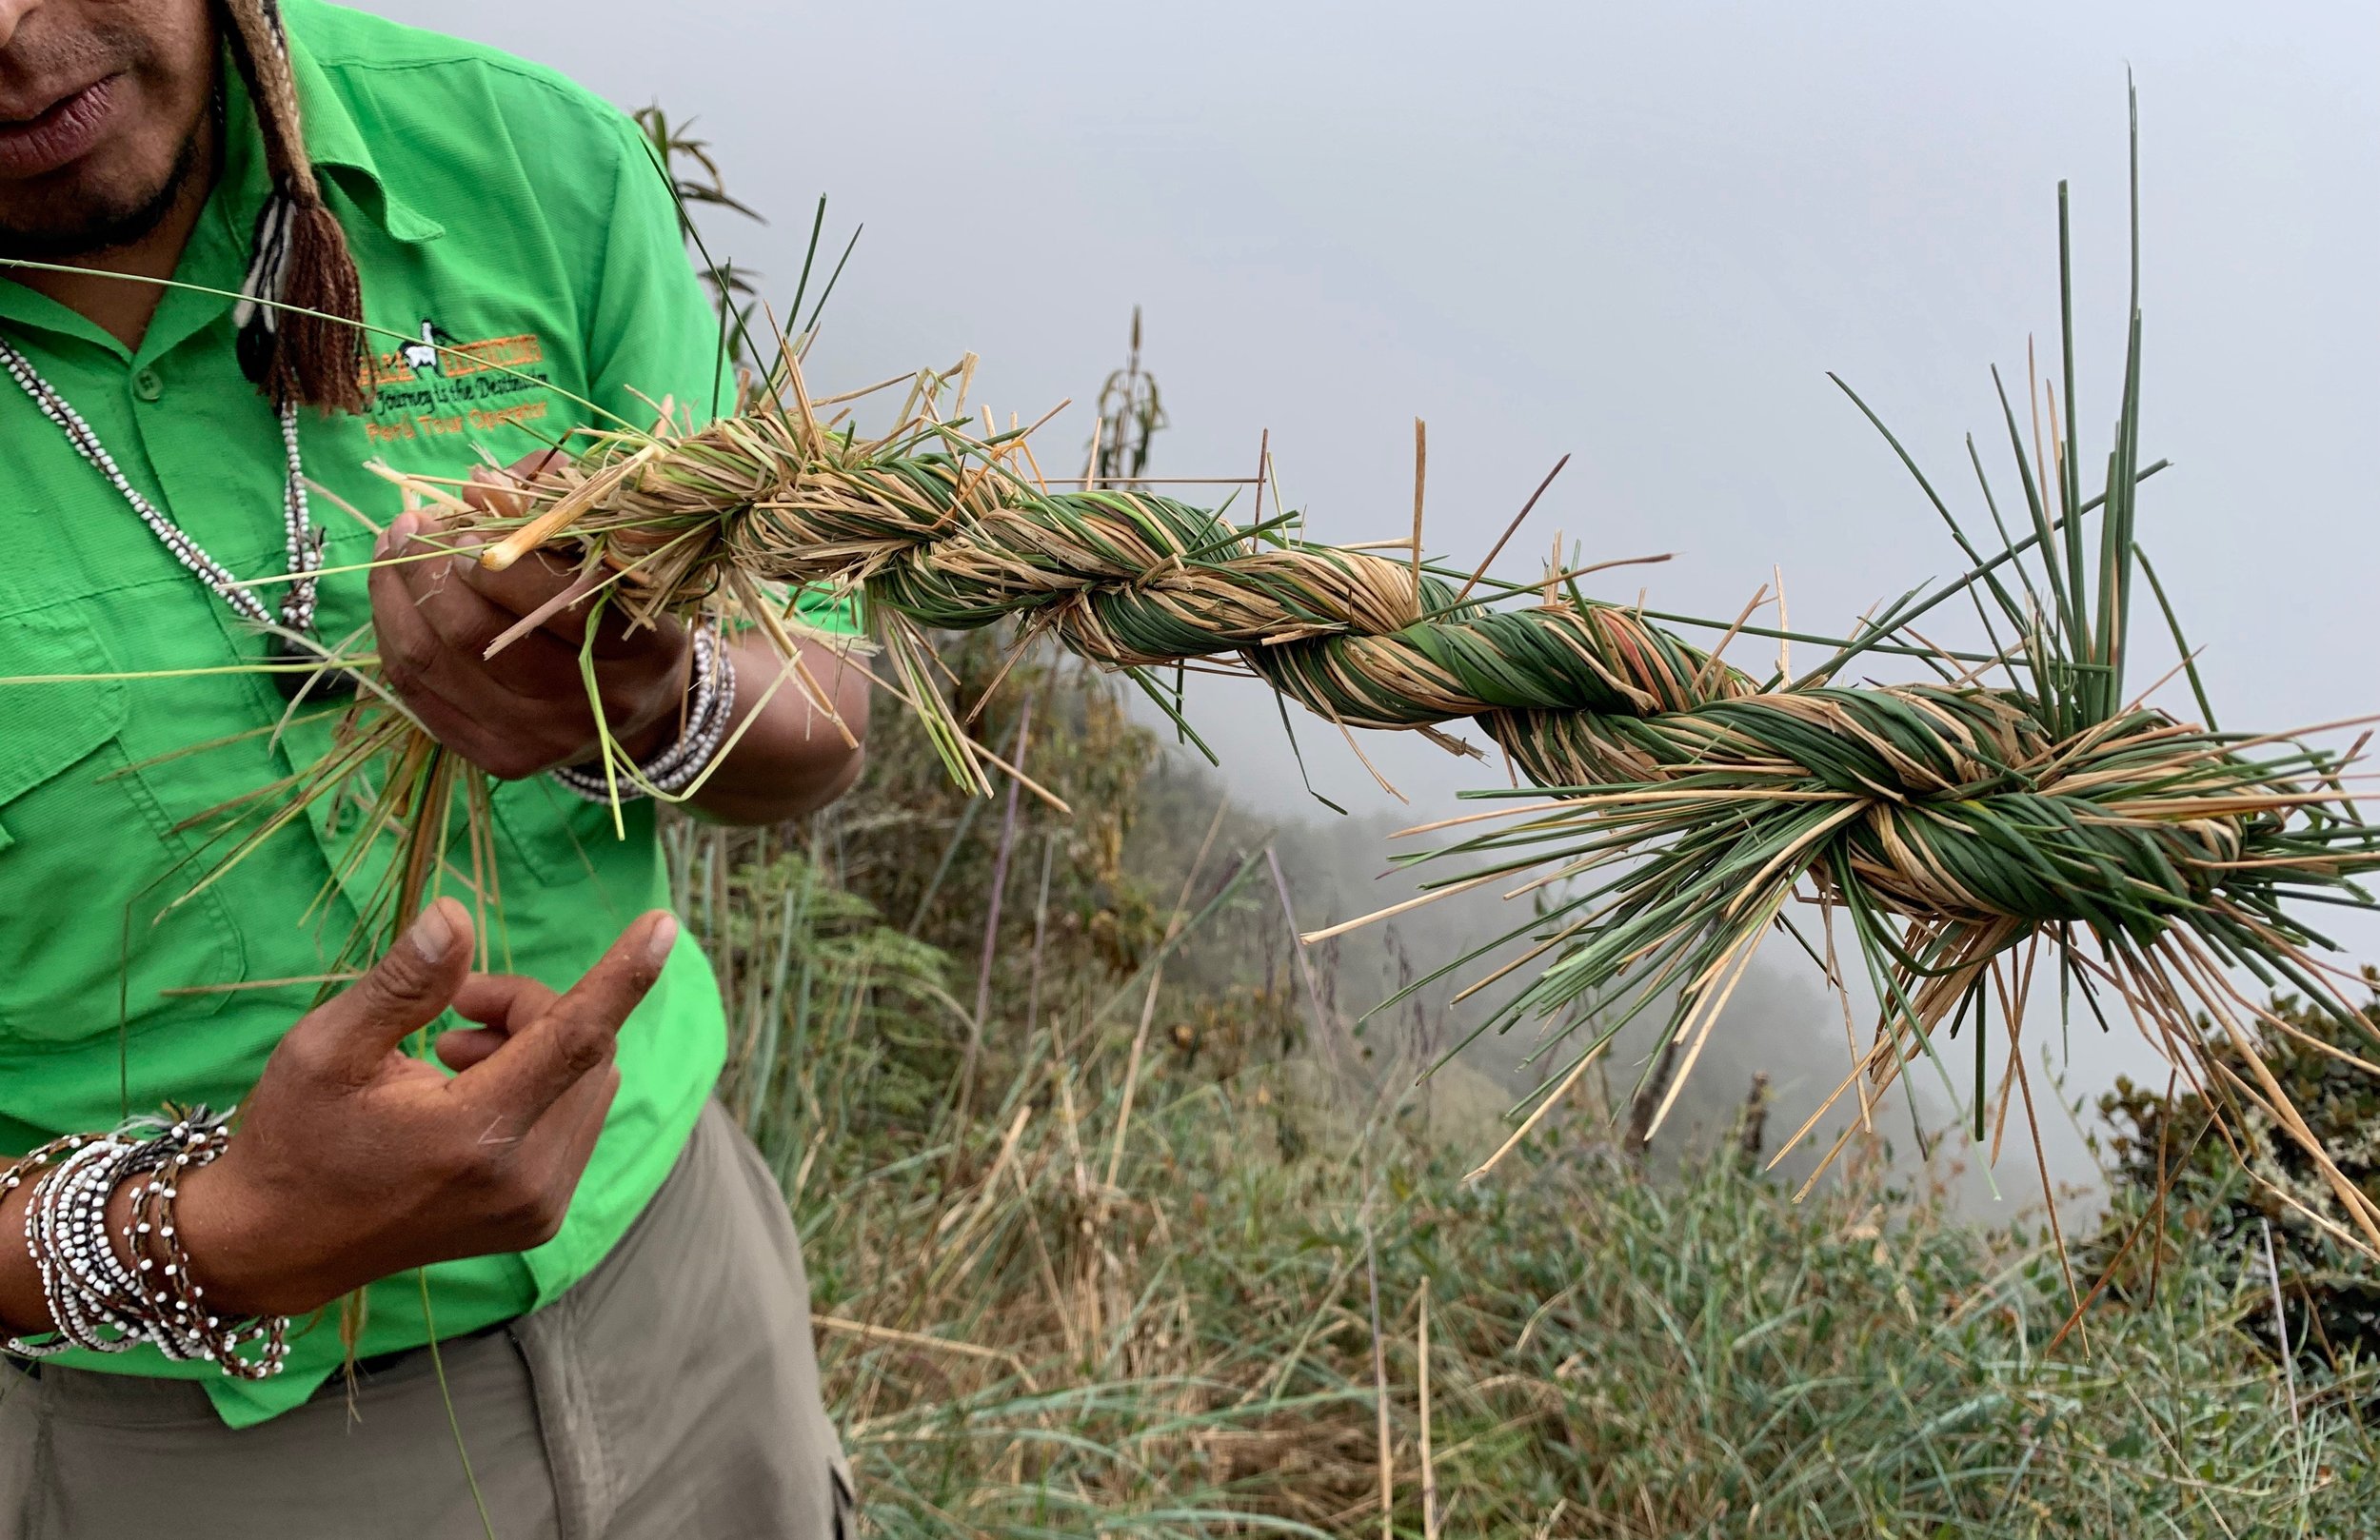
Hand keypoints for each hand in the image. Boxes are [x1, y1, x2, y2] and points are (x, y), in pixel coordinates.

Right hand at [173, 897, 675, 1317]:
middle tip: (452, 1011)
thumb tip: (457, 915)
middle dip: (531, 1009)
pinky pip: (576, 1119)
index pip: (575, 1039)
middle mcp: (524, 1179)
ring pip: (589, 1082)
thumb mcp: (324, 1050)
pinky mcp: (542, 1218)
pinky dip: (541, 1087)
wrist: (278, 1248)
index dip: (622, 977)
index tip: (665, 926)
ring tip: (448, 1056)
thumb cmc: (294, 1138)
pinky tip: (468, 1095)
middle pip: (585, 1050)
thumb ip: (401, 985)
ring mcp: (540, 1207)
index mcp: (474, 1135)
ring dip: (537, 1046)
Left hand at [370, 451, 691, 778]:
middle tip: (413, 527)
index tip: (464, 521)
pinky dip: (392, 634)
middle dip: (427, 568)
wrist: (640, 710)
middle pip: (476, 634)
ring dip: (395, 595)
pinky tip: (393, 596)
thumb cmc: (623, 611)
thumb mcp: (611, 556)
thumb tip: (477, 485)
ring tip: (393, 548)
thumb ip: (552, 513)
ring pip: (432, 661)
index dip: (496, 555)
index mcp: (639, 652)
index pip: (555, 600)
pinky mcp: (495, 757)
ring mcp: (537, 741)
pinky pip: (417, 692)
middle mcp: (589, 707)